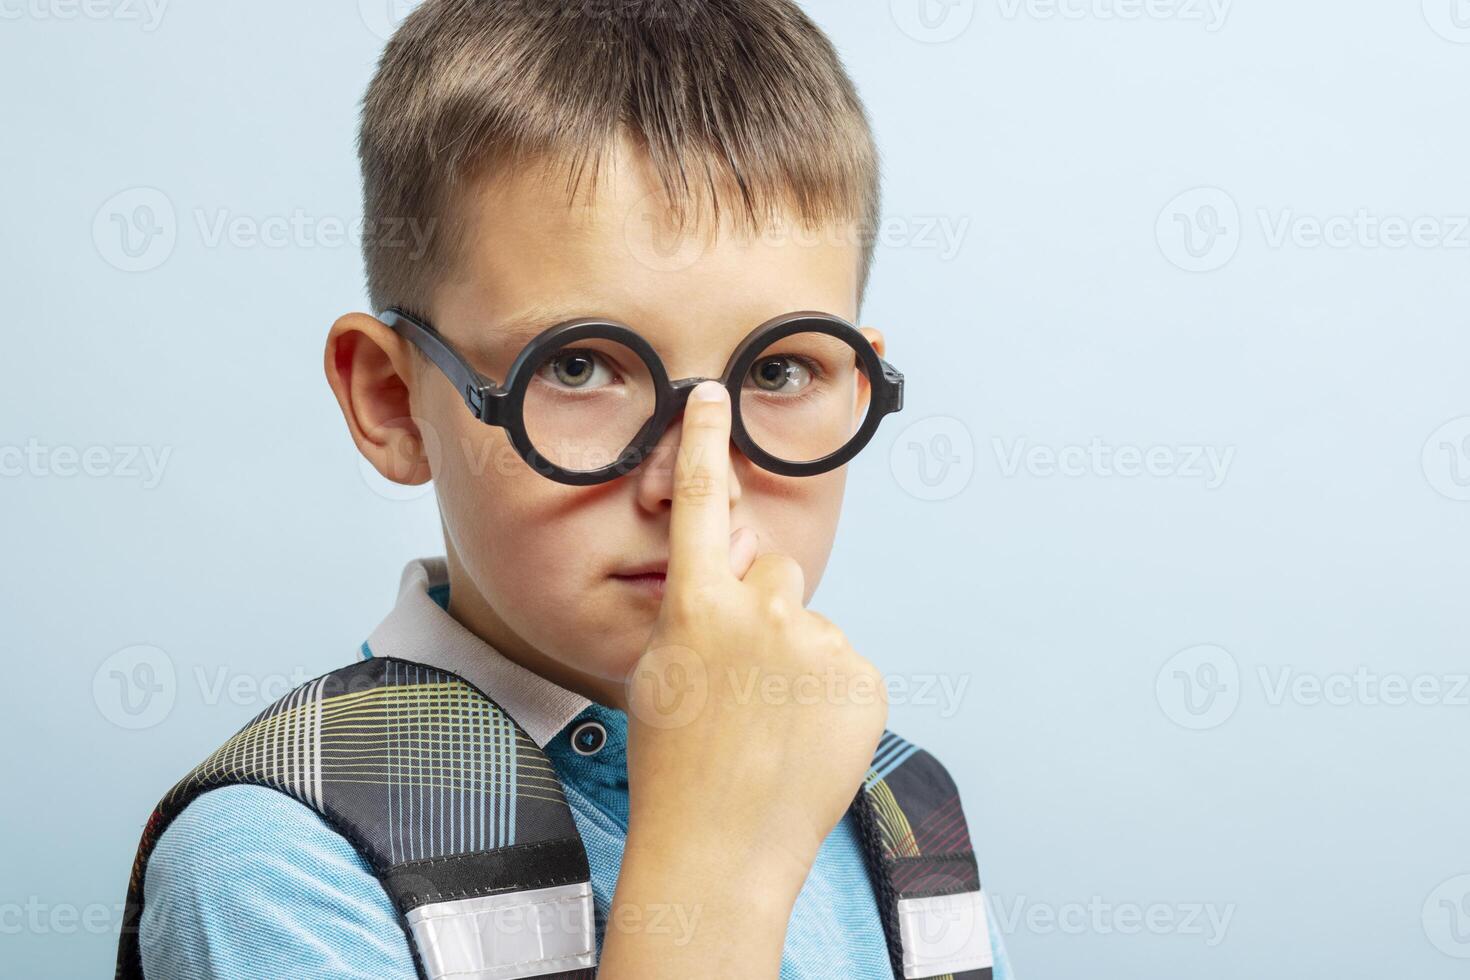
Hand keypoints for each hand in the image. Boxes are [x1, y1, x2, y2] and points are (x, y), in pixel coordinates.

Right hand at [623, 379, 888, 883]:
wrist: (721, 848)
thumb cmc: (676, 766)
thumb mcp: (660, 671)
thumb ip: (696, 607)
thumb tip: (737, 568)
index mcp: (696, 606)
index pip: (701, 503)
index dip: (705, 442)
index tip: (713, 395)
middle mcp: (761, 613)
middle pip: (773, 570)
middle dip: (761, 607)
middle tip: (742, 677)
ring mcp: (818, 646)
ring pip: (809, 624)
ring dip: (795, 657)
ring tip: (770, 722)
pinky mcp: (863, 680)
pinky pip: (843, 664)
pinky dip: (828, 693)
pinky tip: (802, 736)